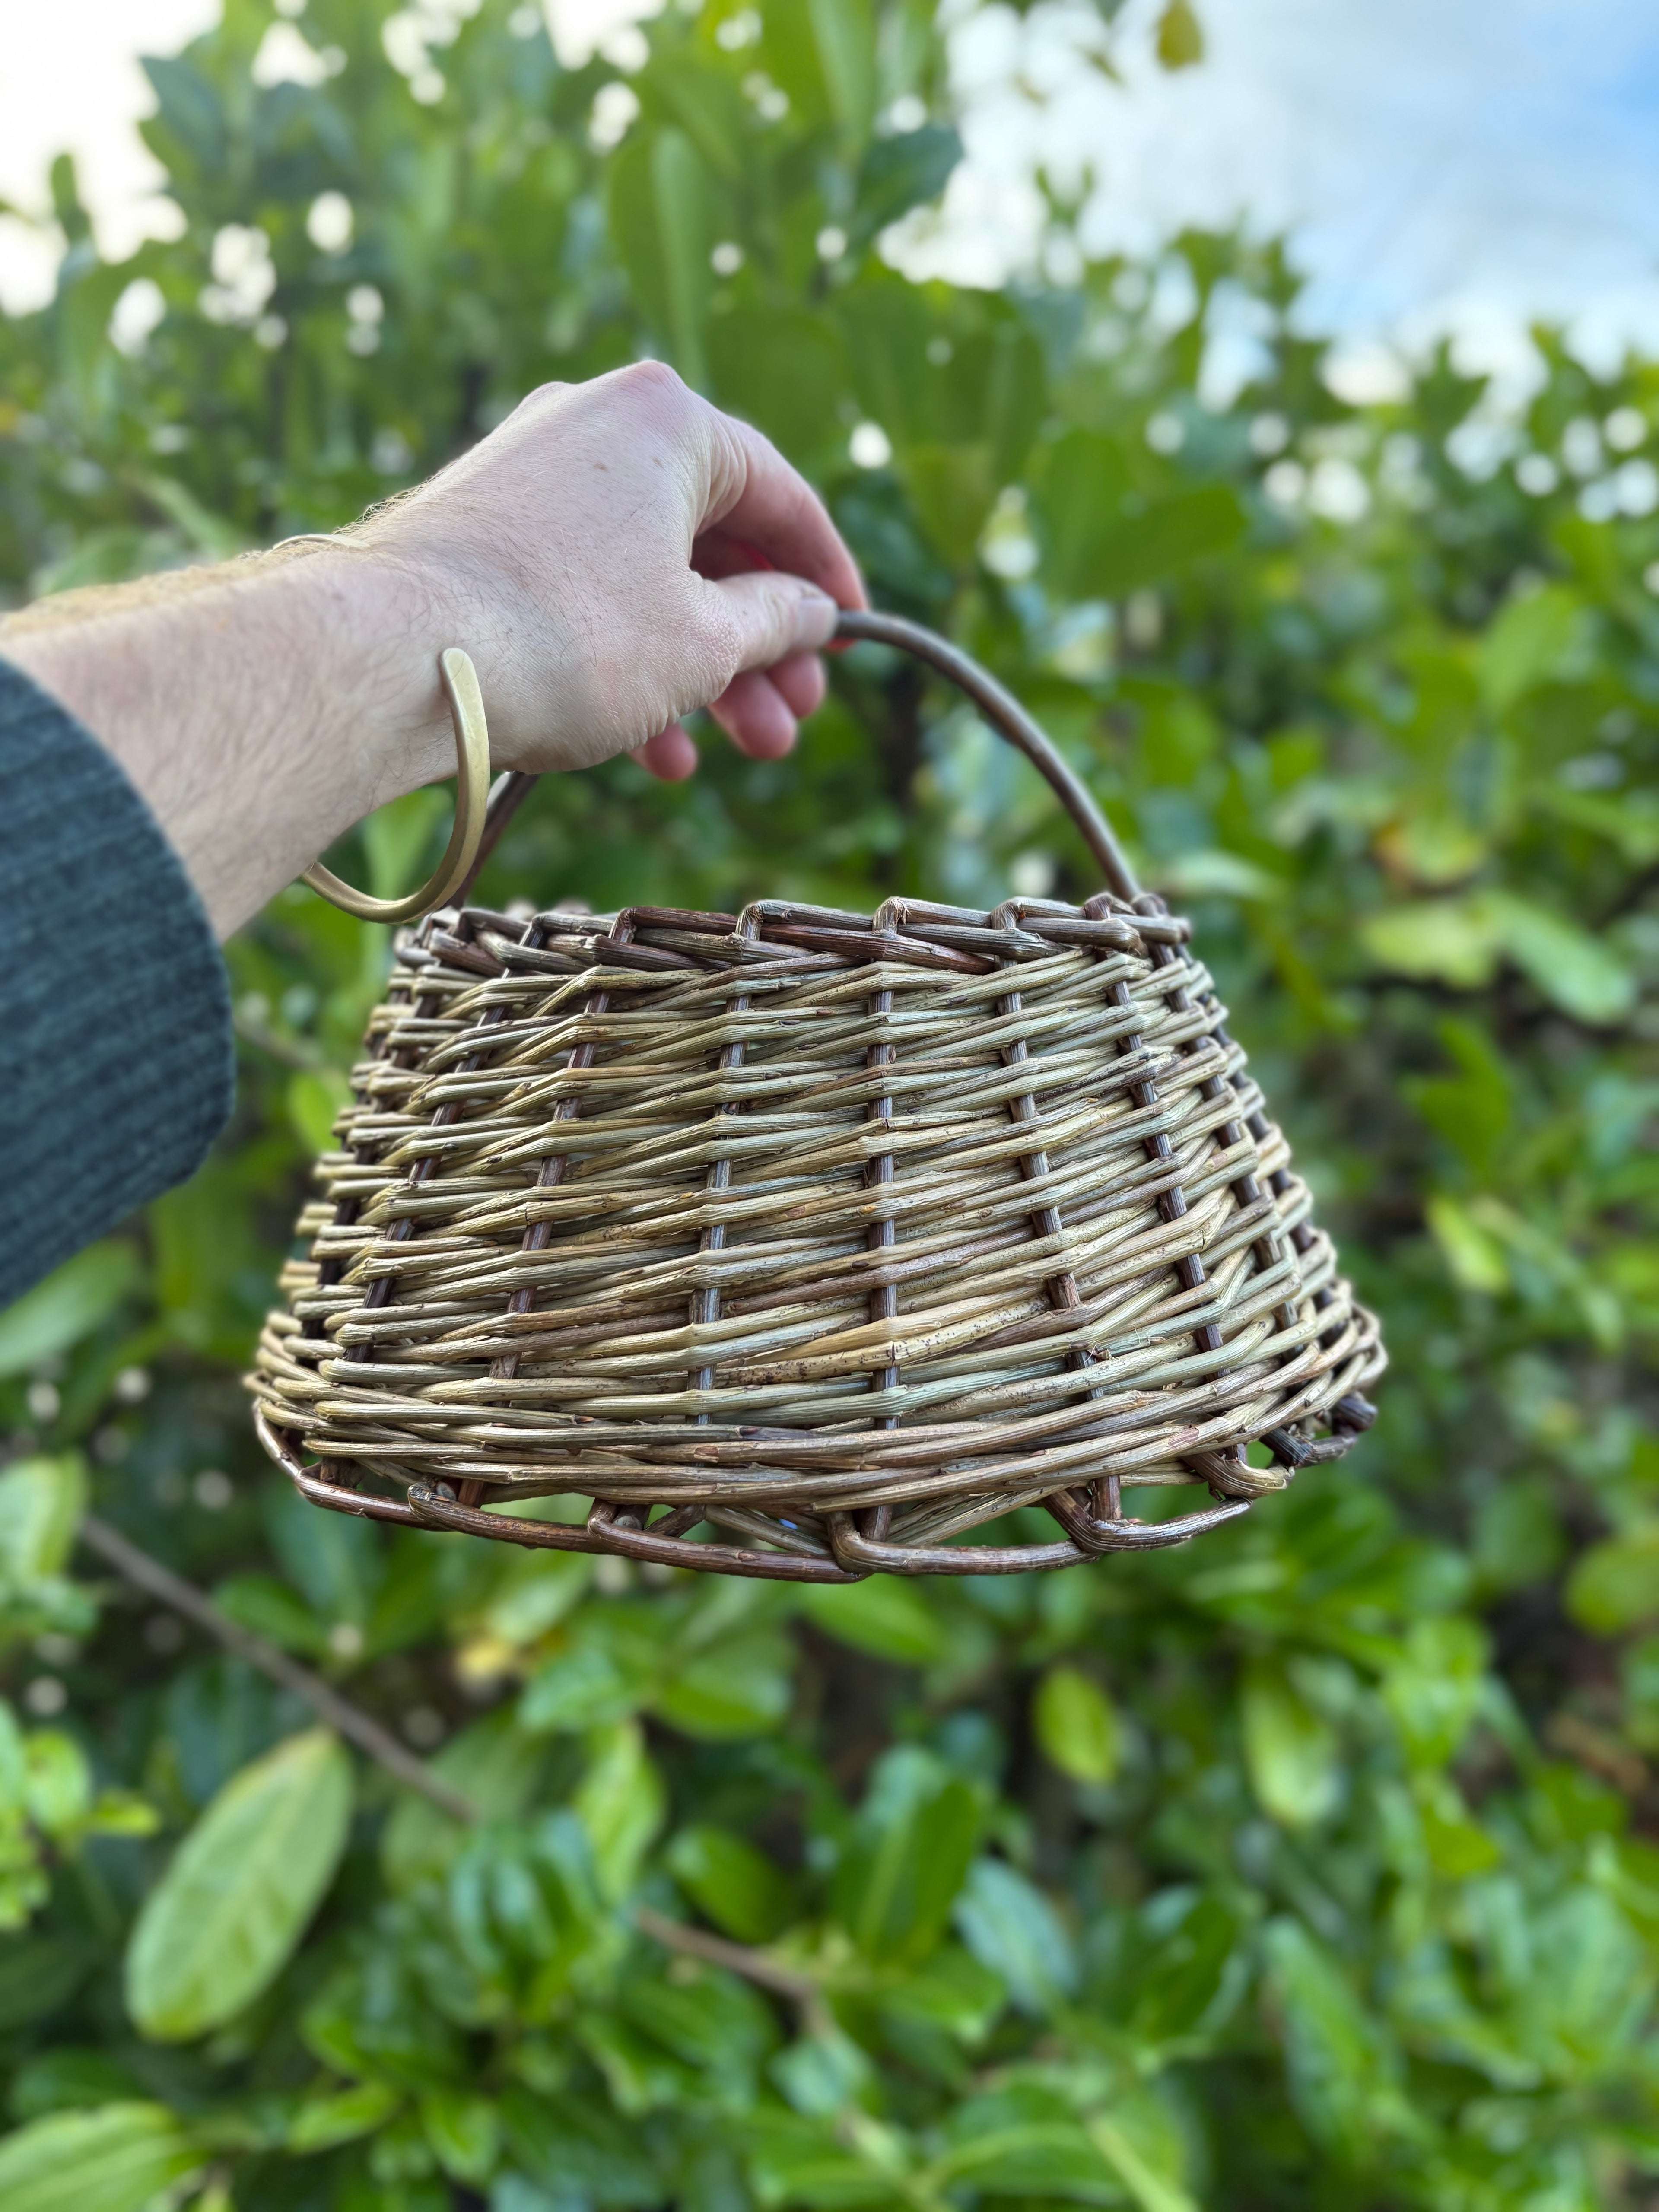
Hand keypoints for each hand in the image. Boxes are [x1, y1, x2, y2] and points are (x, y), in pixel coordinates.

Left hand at [349, 361, 864, 780]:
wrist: (394, 659)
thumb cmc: (565, 639)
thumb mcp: (704, 642)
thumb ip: (775, 622)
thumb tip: (810, 613)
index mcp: (666, 421)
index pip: (779, 495)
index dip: (825, 577)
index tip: (851, 635)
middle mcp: (595, 426)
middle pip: (710, 544)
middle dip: (759, 647)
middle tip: (788, 723)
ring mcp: (531, 475)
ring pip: (647, 578)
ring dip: (699, 670)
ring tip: (732, 752)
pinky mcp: (484, 531)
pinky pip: (583, 592)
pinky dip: (625, 660)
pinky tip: (649, 747)